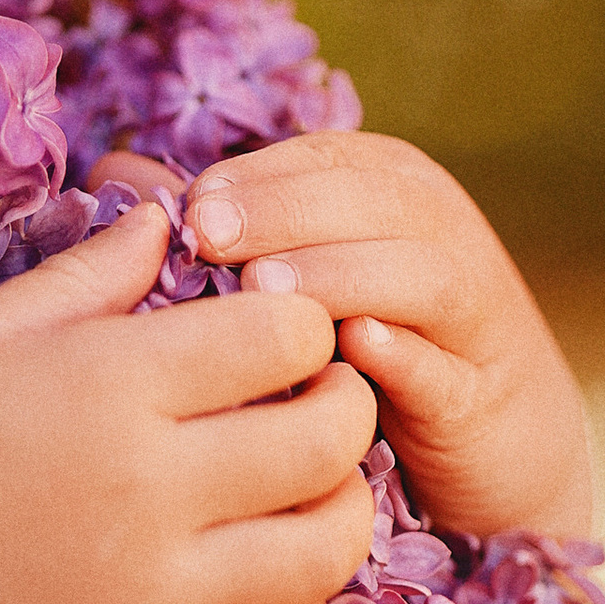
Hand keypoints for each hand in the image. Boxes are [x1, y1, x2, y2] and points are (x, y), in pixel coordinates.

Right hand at [0, 201, 380, 603]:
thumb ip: (80, 278)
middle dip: (340, 402)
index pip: (282, 333)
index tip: (273, 328)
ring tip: (302, 486)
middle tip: (314, 397)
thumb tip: (167, 218)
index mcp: (103, 385)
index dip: (298, 318)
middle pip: (327, 437)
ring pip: (328, 548)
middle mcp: (146, 490)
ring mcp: (153, 596)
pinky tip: (267, 572)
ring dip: (338, 506)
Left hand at [98, 133, 594, 542]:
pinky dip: (406, 357)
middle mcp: (438, 233)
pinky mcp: (481, 397)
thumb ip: (216, 222)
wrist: (488, 444)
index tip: (187, 207)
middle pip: (371, 199)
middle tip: (209, 236)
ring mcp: (470, 314)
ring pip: (418, 272)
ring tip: (262, 291)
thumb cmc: (361, 345)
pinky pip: (447, 369)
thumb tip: (116, 176)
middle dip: (284, 211)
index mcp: (388, 188)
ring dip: (338, 274)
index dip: (252, 177)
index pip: (323, 159)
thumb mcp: (294, 273)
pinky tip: (356, 350)